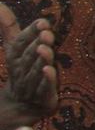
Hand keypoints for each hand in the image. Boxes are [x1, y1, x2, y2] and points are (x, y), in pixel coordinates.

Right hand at [0, 3, 57, 121]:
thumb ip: (9, 27)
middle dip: (37, 44)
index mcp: (14, 58)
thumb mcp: (15, 48)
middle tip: (47, 33)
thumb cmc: (22, 70)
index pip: (19, 44)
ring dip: (42, 59)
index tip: (42, 22)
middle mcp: (21, 71)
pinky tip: (50, 70)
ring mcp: (31, 85)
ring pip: (36, 71)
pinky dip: (47, 80)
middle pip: (29, 56)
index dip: (29, 33)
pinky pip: (44, 89)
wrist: (20, 107)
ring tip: (46, 48)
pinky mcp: (44, 98)